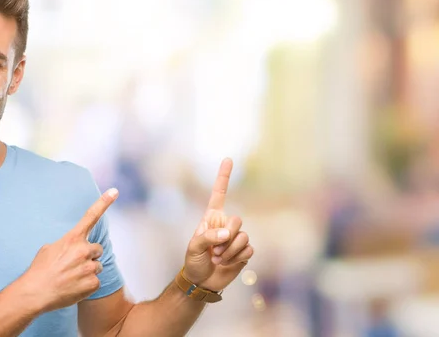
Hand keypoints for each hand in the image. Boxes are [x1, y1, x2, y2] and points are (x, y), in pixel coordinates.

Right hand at [18, 188, 118, 312]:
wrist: (35, 293)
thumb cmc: (40, 270)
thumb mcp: (49, 248)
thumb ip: (67, 244)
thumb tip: (73, 247)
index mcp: (72, 239)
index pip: (91, 216)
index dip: (104, 202)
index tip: (114, 191)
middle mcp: (83, 250)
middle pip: (97, 249)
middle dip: (89, 255)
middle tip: (73, 264)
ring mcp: (89, 267)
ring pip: (97, 266)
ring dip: (88, 270)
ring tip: (71, 277)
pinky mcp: (93, 283)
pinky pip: (95, 281)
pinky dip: (87, 284)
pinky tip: (74, 286)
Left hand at [183, 158, 253, 291]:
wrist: (202, 282)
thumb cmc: (193, 262)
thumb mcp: (194, 248)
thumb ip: (208, 237)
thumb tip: (228, 233)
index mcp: (211, 218)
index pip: (219, 194)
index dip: (223, 177)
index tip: (227, 159)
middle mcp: (225, 225)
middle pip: (238, 221)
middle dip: (226, 237)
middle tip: (213, 250)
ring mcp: (235, 238)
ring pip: (243, 237)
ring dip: (229, 251)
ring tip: (217, 259)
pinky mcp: (244, 251)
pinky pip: (248, 250)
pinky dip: (236, 258)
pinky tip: (227, 263)